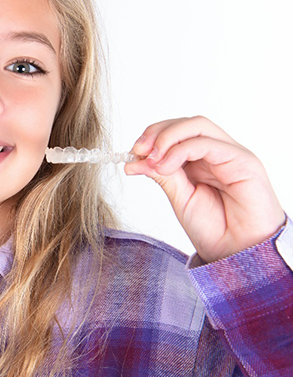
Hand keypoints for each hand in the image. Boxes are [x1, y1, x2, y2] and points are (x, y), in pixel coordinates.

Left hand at [125, 116, 284, 262]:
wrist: (238, 252)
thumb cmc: (214, 228)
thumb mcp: (179, 198)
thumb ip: (162, 175)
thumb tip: (133, 161)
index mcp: (200, 160)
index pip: (175, 132)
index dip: (152, 137)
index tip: (132, 153)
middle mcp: (215, 152)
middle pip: (186, 124)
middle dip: (157, 133)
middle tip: (138, 151)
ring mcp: (229, 154)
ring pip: (197, 125)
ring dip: (168, 138)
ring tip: (152, 160)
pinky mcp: (243, 160)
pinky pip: (208, 143)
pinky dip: (181, 150)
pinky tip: (166, 166)